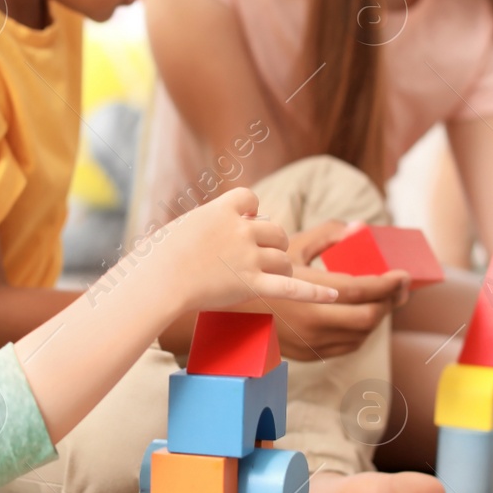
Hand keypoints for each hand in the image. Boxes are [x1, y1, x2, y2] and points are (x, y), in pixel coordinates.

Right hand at [154, 188, 336, 313]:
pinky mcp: (252, 284)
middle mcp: (241, 230)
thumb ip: (208, 223)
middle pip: (275, 230)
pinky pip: (291, 287)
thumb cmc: (158, 257)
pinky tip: (335, 295)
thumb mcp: (184, 226)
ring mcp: (248, 257)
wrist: (158, 281)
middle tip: (258, 256)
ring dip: (280, 265)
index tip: (242, 221)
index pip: (251, 198)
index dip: (250, 211)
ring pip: (283, 257)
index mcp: (222, 210)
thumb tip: (216, 223)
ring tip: (268, 276)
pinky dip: (315, 292)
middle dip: (272, 242)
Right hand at [266, 220, 407, 358]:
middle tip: (399, 288)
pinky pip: (348, 345)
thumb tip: (359, 227)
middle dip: (390, 302)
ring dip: (378, 316)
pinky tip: (363, 315)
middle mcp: (312, 321)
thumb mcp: (288, 248)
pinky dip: (362, 330)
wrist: (230, 313)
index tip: (403, 275)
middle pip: (368, 317)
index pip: (361, 291)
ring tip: (384, 299)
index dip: (388, 284)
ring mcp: (312, 342)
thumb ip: (326, 236)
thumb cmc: (260, 275)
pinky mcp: (310, 354)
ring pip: (362, 334)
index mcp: (307, 291)